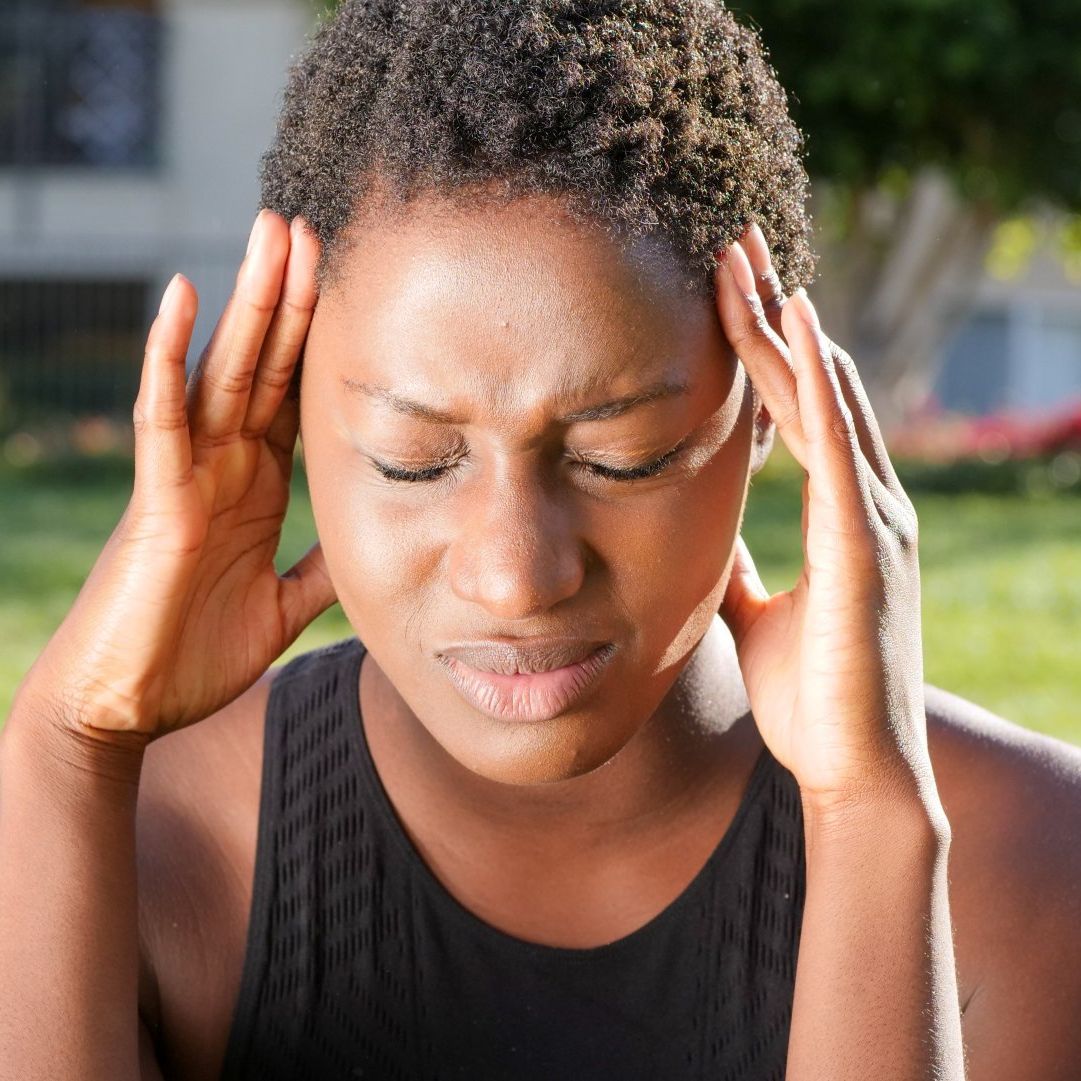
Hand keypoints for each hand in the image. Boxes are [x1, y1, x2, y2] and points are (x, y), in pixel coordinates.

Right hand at [16, 210, 336, 742]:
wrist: (125, 708)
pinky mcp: (156, 499)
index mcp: (254, 485)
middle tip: (313, 225)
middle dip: (290, 296)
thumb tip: (369, 544)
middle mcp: (222, 466)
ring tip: (269, 231)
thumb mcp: (283, 606)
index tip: (354, 286)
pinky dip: (169, 357)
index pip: (294, 397)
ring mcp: (187, 476)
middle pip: (262, 366)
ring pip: (220, 371)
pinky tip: (182, 298)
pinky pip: (162, 416)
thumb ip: (322, 569)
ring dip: (246, 301)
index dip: (322, 343)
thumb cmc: (193, 655)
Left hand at [716, 225, 931, 812]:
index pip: (796, 409)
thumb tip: (700, 537)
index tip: (725, 290)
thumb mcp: (758, 613)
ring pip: (825, 401)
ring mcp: (872, 521)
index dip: (764, 347)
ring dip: (786, 329)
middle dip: (772, 313)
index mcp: (838, 516)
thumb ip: (737, 567)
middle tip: (732, 241)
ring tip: (747, 261)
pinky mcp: (865, 549)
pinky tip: (797, 333)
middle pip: (813, 384)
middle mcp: (864, 503)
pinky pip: (837, 452)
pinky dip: (818, 389)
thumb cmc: (810, 698)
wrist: (851, 773)